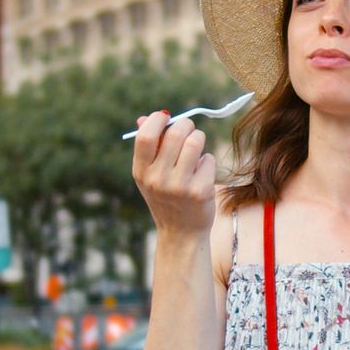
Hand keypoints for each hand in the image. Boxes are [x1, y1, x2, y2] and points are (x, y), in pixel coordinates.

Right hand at [131, 111, 216, 236]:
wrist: (181, 233)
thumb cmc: (166, 197)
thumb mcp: (150, 176)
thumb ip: (148, 147)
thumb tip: (146, 118)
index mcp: (141, 172)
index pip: (146, 136)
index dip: (157, 120)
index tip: (165, 116)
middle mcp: (158, 179)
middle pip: (176, 134)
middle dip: (186, 125)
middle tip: (189, 129)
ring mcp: (180, 186)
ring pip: (196, 142)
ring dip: (199, 139)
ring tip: (196, 150)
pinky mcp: (200, 191)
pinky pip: (208, 159)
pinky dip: (207, 162)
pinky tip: (201, 174)